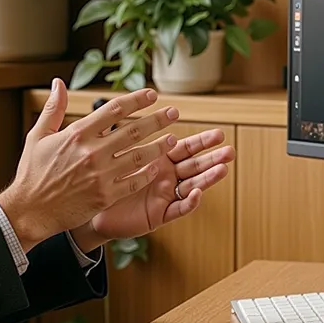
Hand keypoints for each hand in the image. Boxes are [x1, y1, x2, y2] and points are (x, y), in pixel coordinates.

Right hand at [0, 79, 179, 251]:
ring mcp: (101, 175)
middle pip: (133, 130)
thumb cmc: (32, 172)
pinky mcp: (105, 196)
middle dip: (157, 120)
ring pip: (139, 156)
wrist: (30, 210)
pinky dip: (146, 173)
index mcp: (77, 134)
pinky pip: (133, 182)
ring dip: (159, 146)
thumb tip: (58, 82)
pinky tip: (156, 167)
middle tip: (173, 112)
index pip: (114, 110)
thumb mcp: (38, 136)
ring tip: (174, 140)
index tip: (152, 95)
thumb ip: (54, 108)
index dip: (136, 100)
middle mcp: (92, 152)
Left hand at [75, 128, 234, 247]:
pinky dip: (189, 202)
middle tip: (230, 150)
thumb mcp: (114, 154)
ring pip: (191, 186)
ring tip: (223, 168)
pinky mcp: (159, 214)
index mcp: (158, 160)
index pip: (184, 148)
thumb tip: (122, 108)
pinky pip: (177, 209)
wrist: (93, 209)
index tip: (219, 133)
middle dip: (212, 157)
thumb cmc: (102, 180)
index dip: (201, 142)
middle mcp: (166, 177)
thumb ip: (122, 134)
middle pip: (194, 165)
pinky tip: (198, 194)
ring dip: (208, 178)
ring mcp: (165, 196)